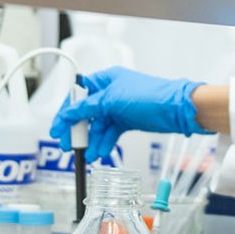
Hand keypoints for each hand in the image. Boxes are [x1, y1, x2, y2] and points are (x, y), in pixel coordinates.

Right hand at [50, 67, 210, 163]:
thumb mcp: (112, 100)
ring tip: (87, 154)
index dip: (66, 113)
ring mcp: (119, 107)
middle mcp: (110, 92)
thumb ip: (88, 108)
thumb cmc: (150, 96)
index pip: (78, 96)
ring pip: (98, 126)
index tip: (57, 129)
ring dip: (91, 140)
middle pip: (85, 113)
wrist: (177, 110)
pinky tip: (100, 152)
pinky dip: (104, 142)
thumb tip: (68, 113)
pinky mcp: (128, 121)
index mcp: (105, 80)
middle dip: (77, 130)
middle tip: (68, 146)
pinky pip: (110, 133)